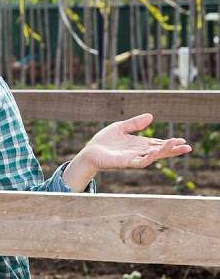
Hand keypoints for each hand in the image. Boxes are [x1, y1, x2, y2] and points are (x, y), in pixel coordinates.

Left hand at [65, 113, 191, 190]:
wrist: (90, 151)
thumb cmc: (104, 141)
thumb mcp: (120, 127)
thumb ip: (135, 123)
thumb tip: (151, 116)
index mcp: (139, 144)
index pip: (158, 144)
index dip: (170, 142)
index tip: (182, 140)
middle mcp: (139, 152)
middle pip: (160, 151)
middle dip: (173, 149)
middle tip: (188, 146)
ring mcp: (134, 158)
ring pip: (153, 156)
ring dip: (165, 151)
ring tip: (176, 145)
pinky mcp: (126, 163)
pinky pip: (141, 161)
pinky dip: (149, 157)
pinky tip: (155, 151)